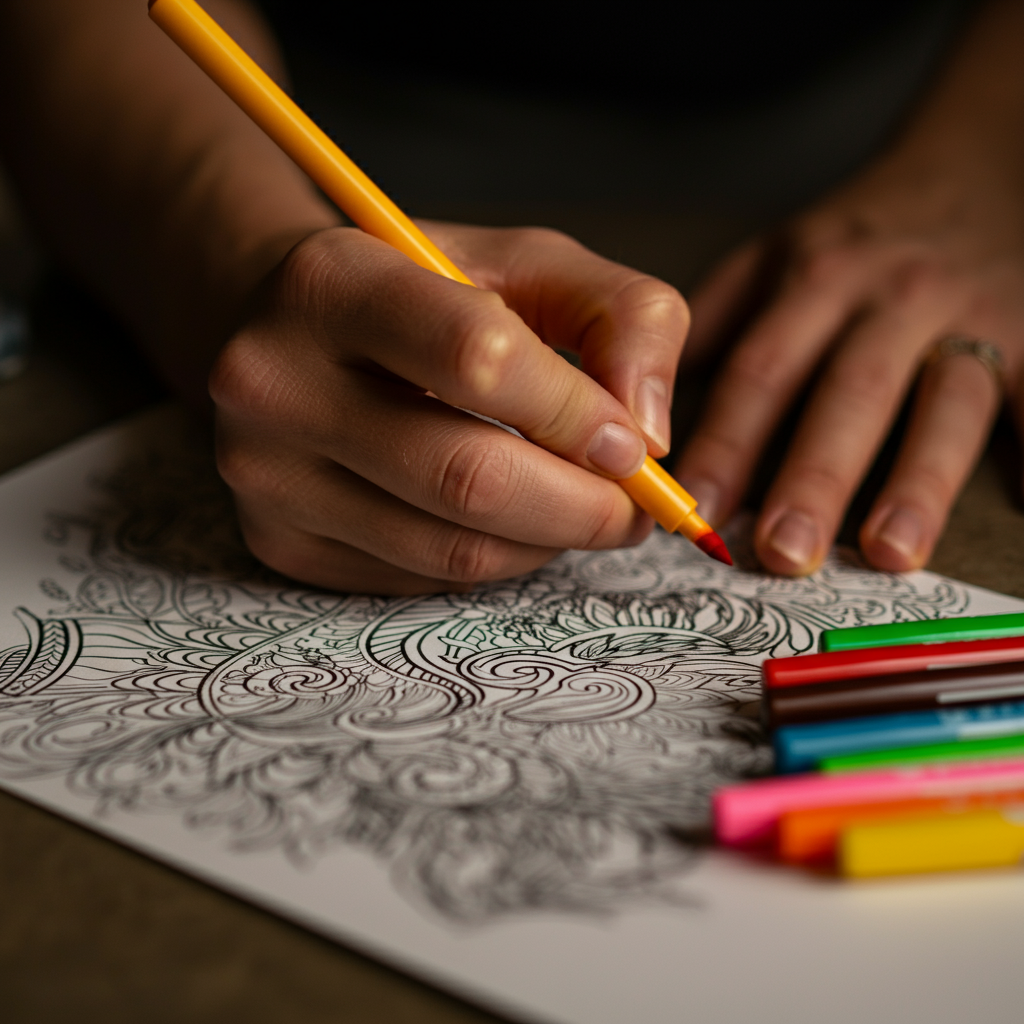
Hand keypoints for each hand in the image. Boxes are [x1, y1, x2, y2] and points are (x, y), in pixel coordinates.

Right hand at [211, 222, 688, 593]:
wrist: (294, 332)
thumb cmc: (424, 293)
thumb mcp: (530, 264)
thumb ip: (624, 316)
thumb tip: (650, 437)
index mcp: (331, 283)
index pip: (476, 358)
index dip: (576, 413)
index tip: (635, 445)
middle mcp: (272, 383)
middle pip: (466, 477)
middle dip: (583, 507)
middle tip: (633, 507)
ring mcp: (265, 475)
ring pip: (451, 549)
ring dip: (546, 543)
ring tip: (578, 510)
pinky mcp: (277, 541)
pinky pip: (421, 579)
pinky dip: (490, 561)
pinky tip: (502, 521)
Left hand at [674, 143, 1023, 574]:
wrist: (972, 169)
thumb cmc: (857, 236)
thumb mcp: (776, 251)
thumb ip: (714, 317)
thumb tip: (640, 391)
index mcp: (814, 278)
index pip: (760, 369)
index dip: (726, 442)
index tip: (695, 507)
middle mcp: (890, 297)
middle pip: (847, 393)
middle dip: (811, 477)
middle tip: (779, 553)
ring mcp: (970, 315)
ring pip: (943, 403)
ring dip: (916, 482)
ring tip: (886, 553)